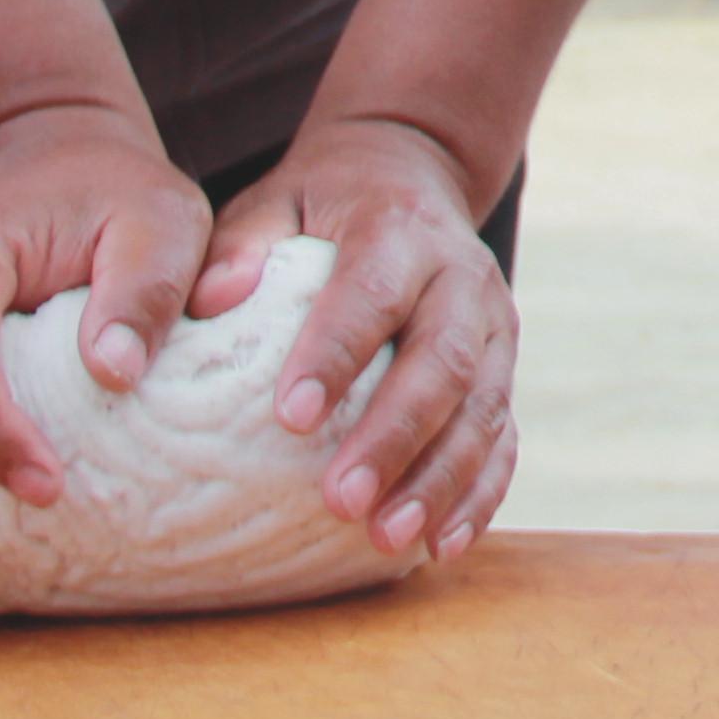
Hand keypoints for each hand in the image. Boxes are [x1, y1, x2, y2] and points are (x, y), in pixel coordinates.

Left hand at [200, 118, 519, 562]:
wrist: (413, 173)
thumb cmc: (323, 203)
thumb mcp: (277, 199)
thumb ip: (243, 243)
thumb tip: (211, 299)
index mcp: (400, 230)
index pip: (373, 292)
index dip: (337, 353)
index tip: (291, 418)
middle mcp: (462, 277)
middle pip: (443, 361)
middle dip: (395, 436)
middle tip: (341, 501)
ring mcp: (496, 326)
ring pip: (484, 408)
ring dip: (440, 478)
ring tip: (387, 538)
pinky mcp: (506, 368)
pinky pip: (506, 437)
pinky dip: (481, 494)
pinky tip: (445, 544)